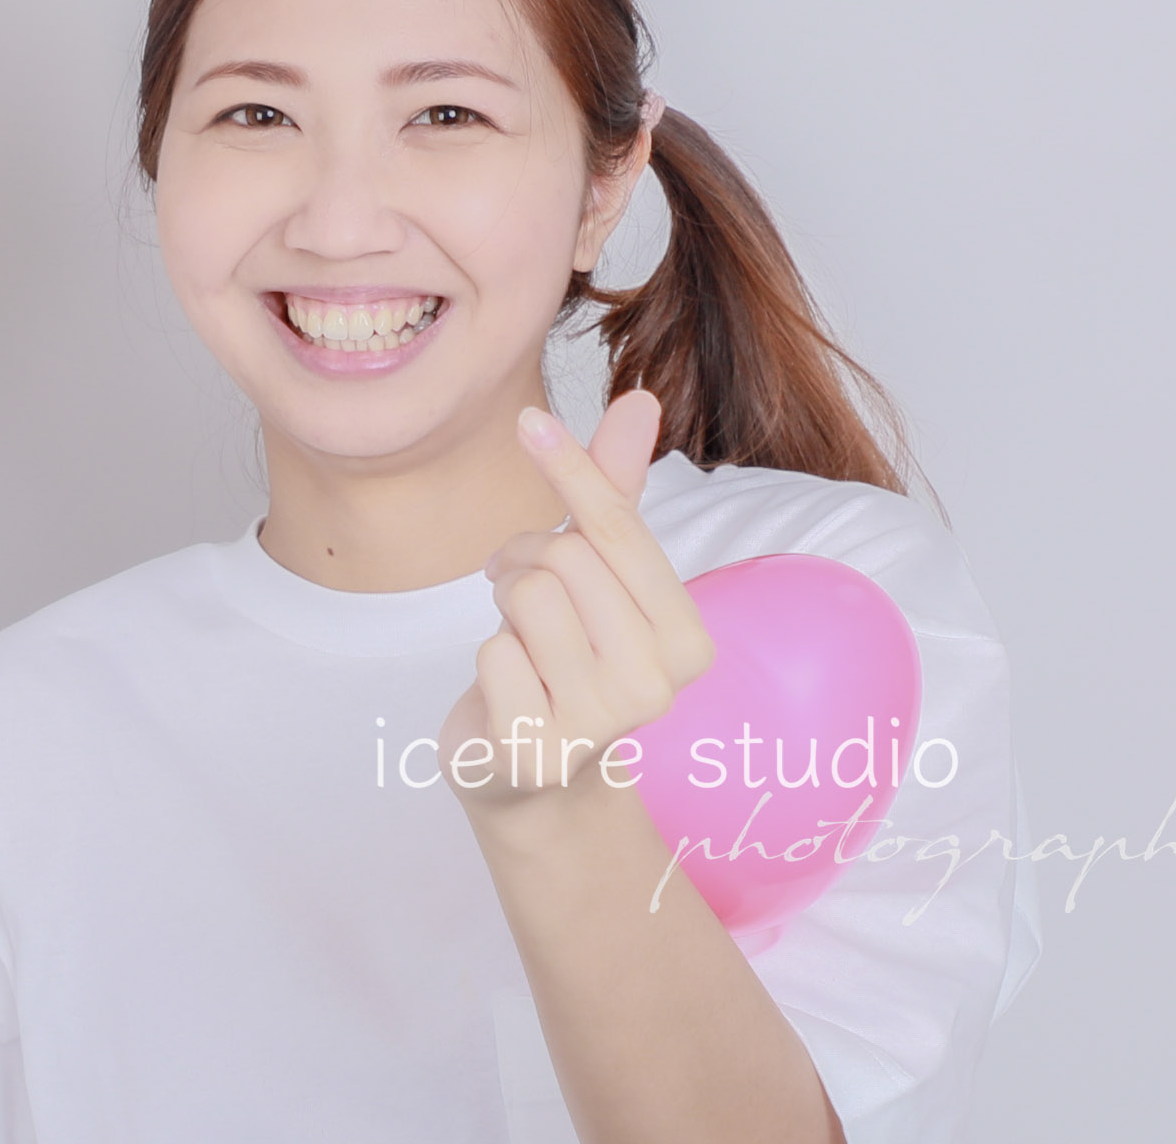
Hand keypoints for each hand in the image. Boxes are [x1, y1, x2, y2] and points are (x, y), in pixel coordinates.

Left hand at [437, 388, 715, 816]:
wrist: (530, 777)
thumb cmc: (565, 658)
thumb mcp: (594, 576)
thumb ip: (615, 492)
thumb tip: (638, 398)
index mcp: (688, 640)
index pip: (619, 528)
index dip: (568, 466)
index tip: (528, 419)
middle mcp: (658, 686)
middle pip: (563, 558)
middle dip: (526, 560)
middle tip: (521, 592)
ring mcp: (600, 725)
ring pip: (526, 597)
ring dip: (505, 607)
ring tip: (519, 638)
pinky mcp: (537, 750)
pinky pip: (491, 652)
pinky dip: (486, 660)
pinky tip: (507, 693)